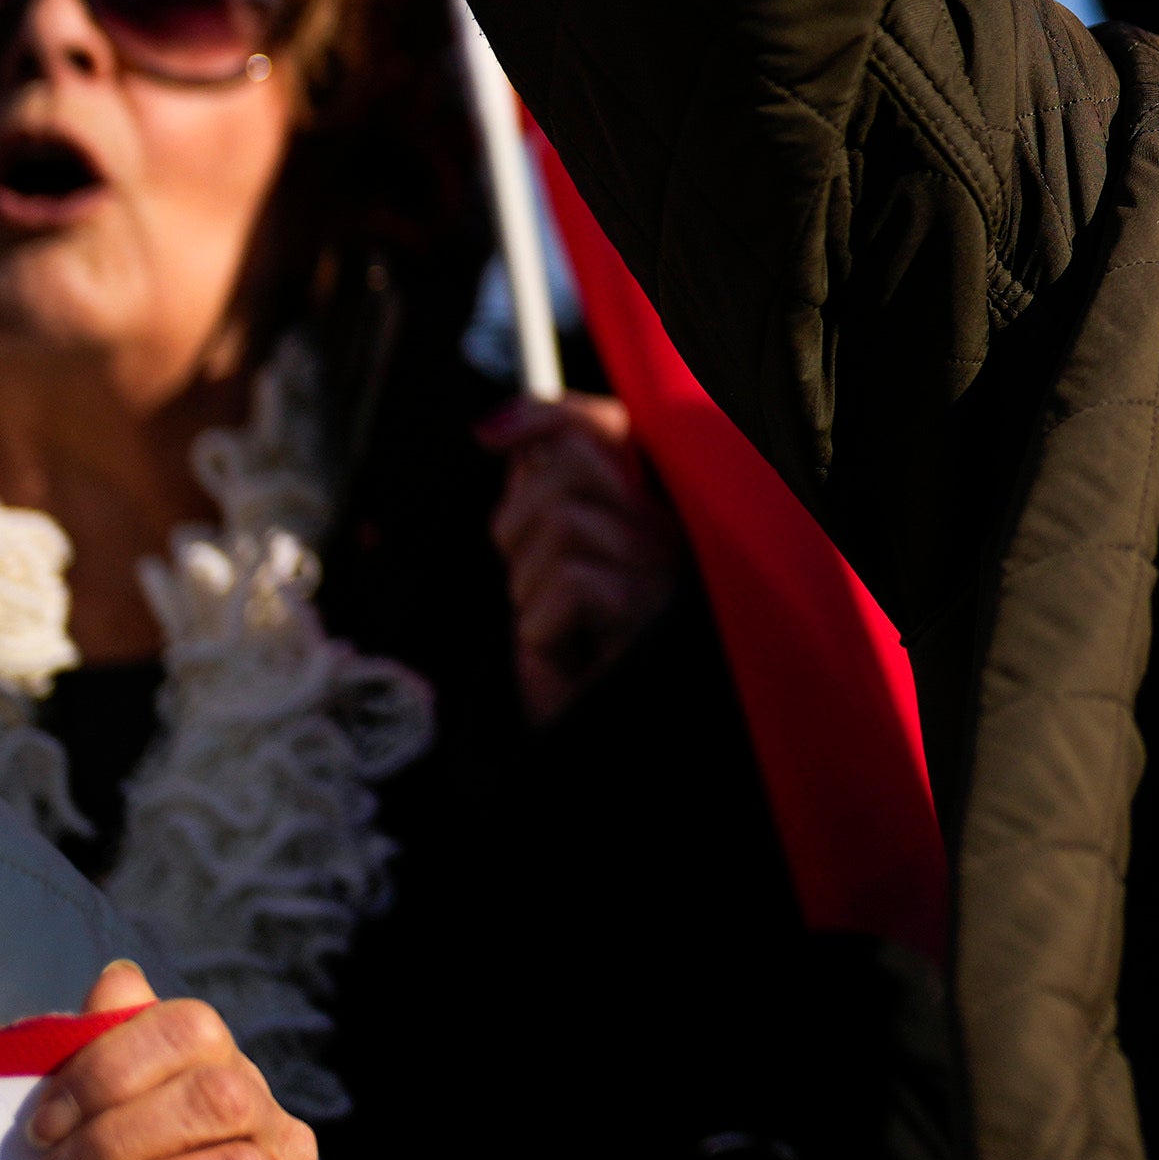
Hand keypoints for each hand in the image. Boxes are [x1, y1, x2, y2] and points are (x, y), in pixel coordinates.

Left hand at [486, 391, 683, 723]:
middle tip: (526, 580)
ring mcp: (664, 567)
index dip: (547, 415)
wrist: (582, 745)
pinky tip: (564, 656)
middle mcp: (669, 530)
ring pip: (560, 521)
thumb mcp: (549, 573)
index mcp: (647, 513)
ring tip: (551, 631)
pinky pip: (568, 582)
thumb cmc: (573, 666)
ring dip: (527, 587)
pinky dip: (542, 627)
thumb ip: (544, 505)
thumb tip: (513, 444)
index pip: (609, 427)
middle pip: (573, 460)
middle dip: (518, 518)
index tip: (489, 436)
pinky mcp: (647, 609)